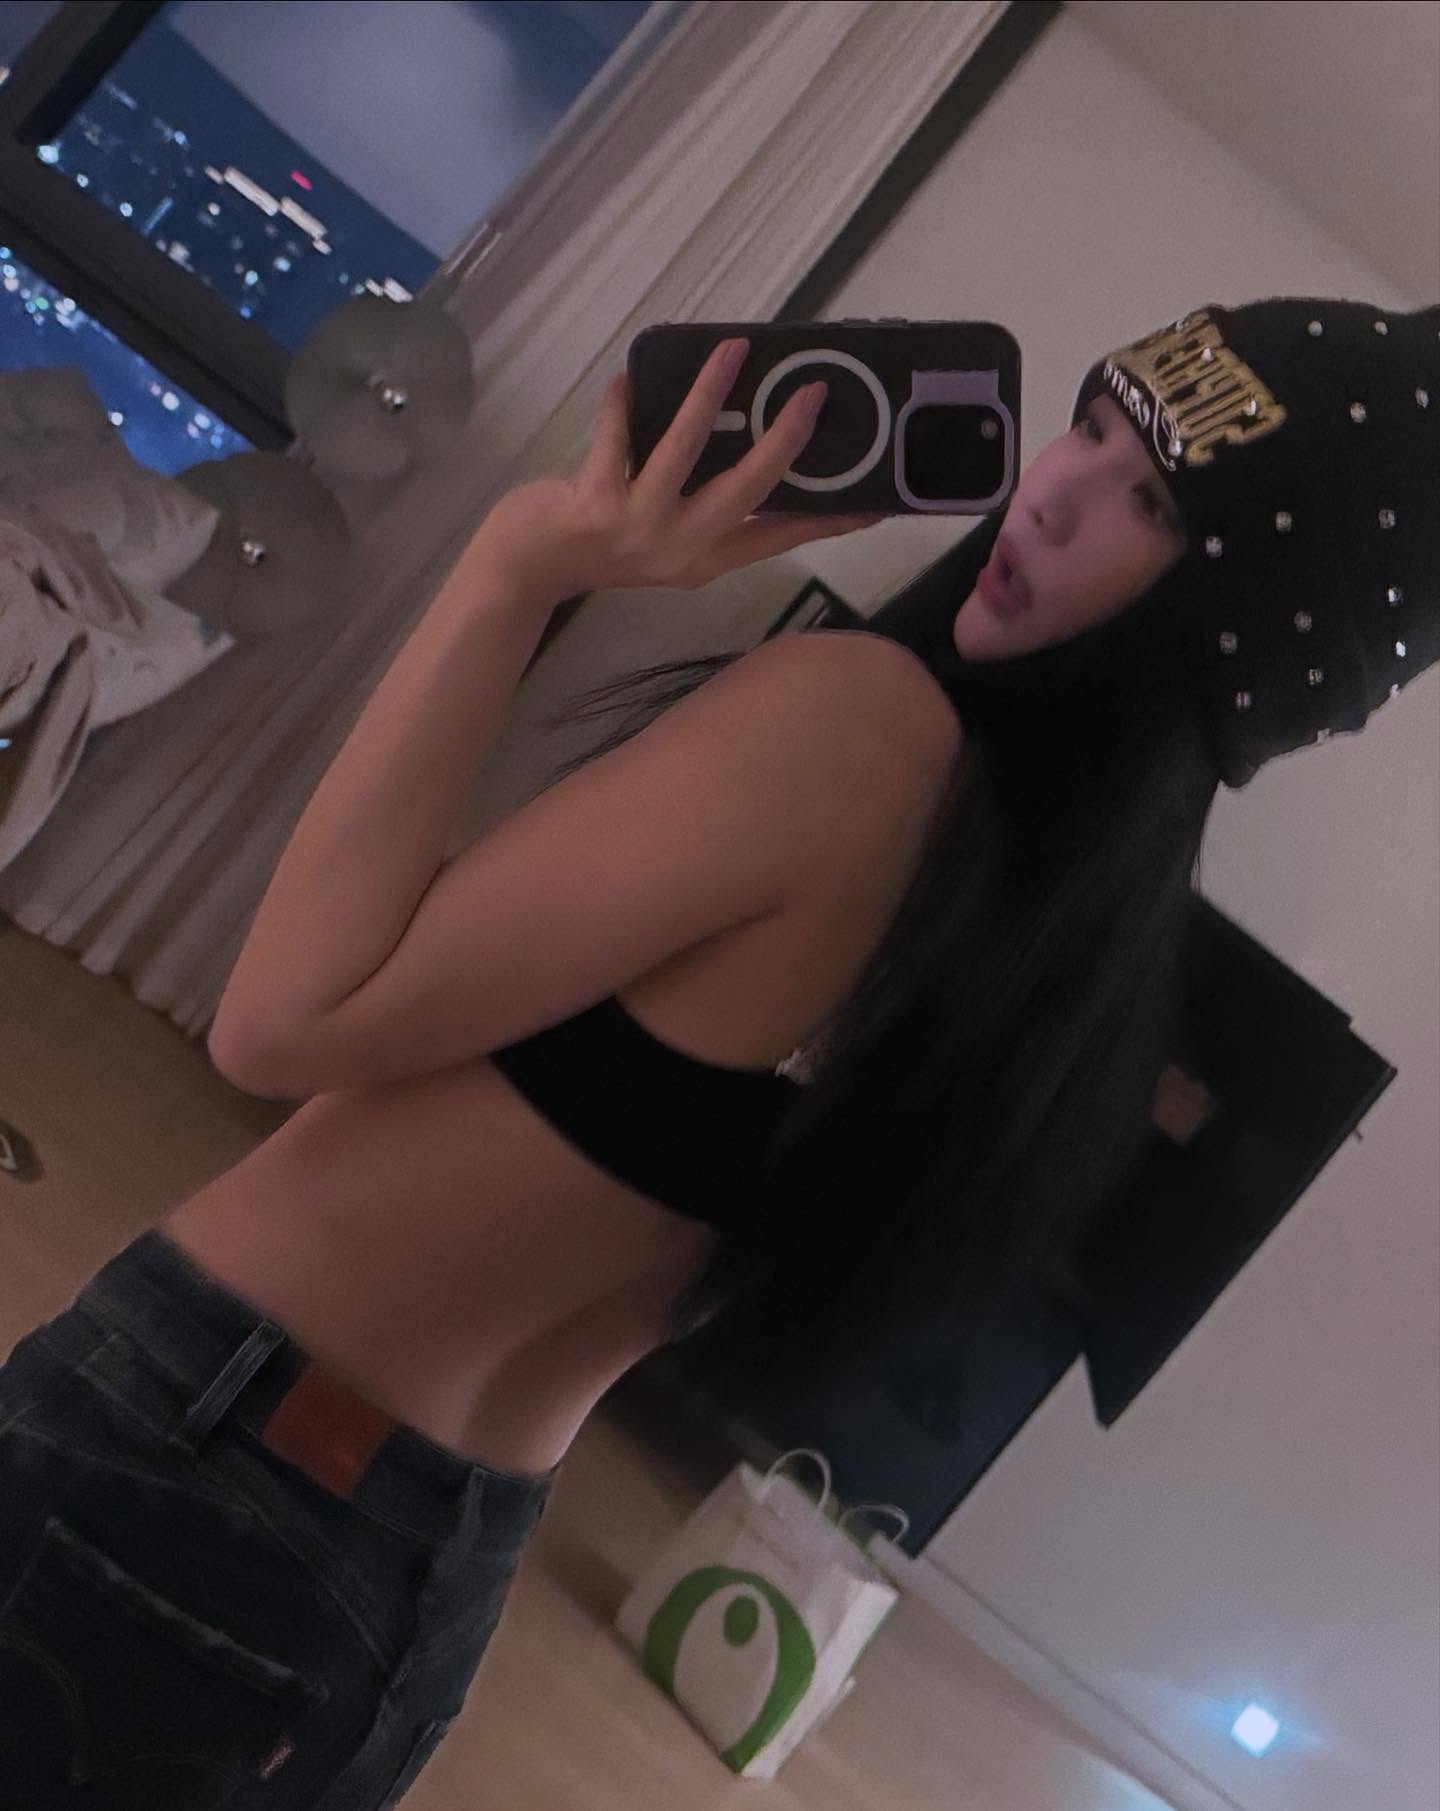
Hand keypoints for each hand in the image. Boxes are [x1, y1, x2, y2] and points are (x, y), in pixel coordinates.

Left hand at [469, 339, 886, 601]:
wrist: (529, 569)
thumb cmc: (600, 543)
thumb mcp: (667, 536)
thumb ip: (706, 503)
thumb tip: (750, 437)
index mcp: (708, 558)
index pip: (782, 536)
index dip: (831, 519)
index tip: (878, 500)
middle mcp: (683, 549)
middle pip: (748, 490)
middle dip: (784, 438)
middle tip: (814, 393)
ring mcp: (640, 527)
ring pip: (685, 453)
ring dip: (708, 396)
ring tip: (732, 350)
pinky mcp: (596, 505)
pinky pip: (615, 438)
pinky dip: (620, 402)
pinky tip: (628, 373)